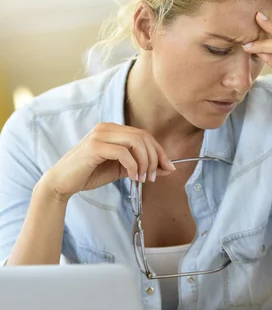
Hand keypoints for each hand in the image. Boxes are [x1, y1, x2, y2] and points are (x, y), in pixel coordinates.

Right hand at [42, 122, 175, 202]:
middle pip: (143, 136)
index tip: (168, 168)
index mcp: (113, 129)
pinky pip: (123, 152)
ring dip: (145, 162)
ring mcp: (100, 135)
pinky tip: (132, 177)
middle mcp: (107, 127)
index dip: (159, 151)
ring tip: (143, 179)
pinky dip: (133, 166)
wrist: (63, 182)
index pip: (144, 135)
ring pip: (135, 142)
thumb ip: (142, 166)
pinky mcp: (94, 147)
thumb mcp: (122, 169)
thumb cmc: (90, 174)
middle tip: (153, 177)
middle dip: (154, 158)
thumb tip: (167, 168)